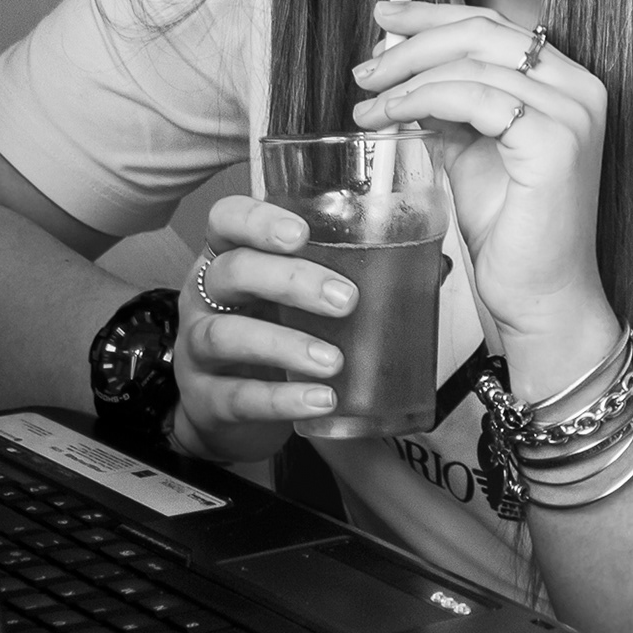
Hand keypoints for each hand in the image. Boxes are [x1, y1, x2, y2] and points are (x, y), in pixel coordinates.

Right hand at [167, 196, 357, 463]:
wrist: (229, 412)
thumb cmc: (273, 335)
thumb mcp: (295, 299)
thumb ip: (348, 276)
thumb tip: (435, 267)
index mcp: (231, 257)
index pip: (227, 219)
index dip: (257, 220)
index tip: (301, 232)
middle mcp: (207, 297)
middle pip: (232, 272)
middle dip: (290, 280)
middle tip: (344, 299)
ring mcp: (197, 349)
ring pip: (227, 335)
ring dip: (284, 345)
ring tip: (333, 361)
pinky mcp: (205, 400)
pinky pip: (237, 396)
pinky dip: (280, 399)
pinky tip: (319, 401)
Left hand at [350, 0, 619, 393]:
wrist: (539, 297)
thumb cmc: (511, 233)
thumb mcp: (470, 151)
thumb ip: (447, 107)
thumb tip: (401, 72)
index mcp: (565, 83)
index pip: (494, 24)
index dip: (434, 16)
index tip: (385, 17)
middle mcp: (579, 89)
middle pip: (483, 31)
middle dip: (412, 42)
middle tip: (366, 67)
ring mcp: (573, 112)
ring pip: (472, 61)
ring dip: (407, 77)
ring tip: (367, 104)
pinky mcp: (555, 141)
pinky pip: (474, 98)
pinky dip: (422, 101)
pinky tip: (391, 118)